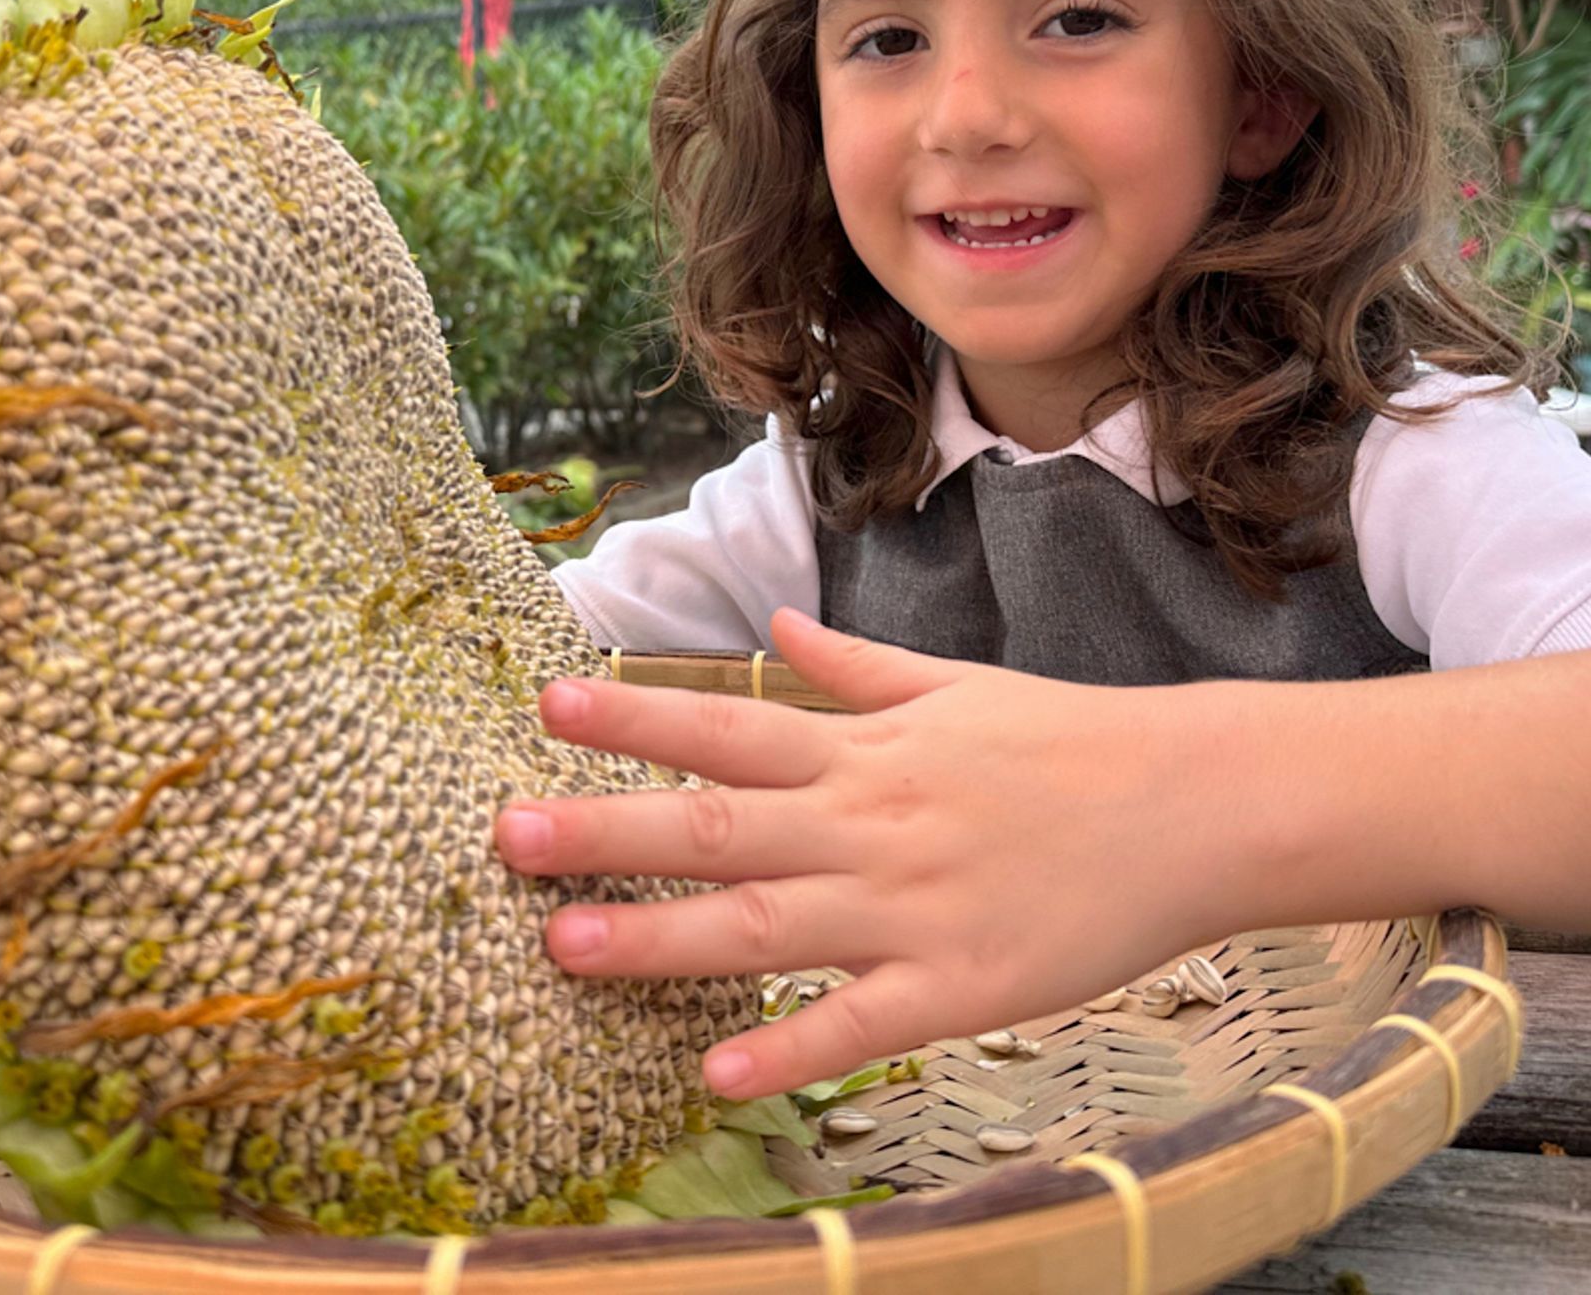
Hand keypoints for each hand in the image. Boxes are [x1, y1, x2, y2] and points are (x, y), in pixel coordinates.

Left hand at [494, 607, 1247, 1099]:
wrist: (1192, 806)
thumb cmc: (1067, 741)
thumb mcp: (955, 685)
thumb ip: (855, 664)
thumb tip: (777, 628)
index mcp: (865, 749)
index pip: (727, 726)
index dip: (634, 717)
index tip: (547, 704)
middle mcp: (870, 823)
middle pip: (720, 826)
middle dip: (609, 830)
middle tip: (508, 834)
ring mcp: (911, 909)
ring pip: (765, 927)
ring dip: (661, 938)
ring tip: (564, 946)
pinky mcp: (961, 987)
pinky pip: (859, 1025)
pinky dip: (788, 1047)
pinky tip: (713, 1071)